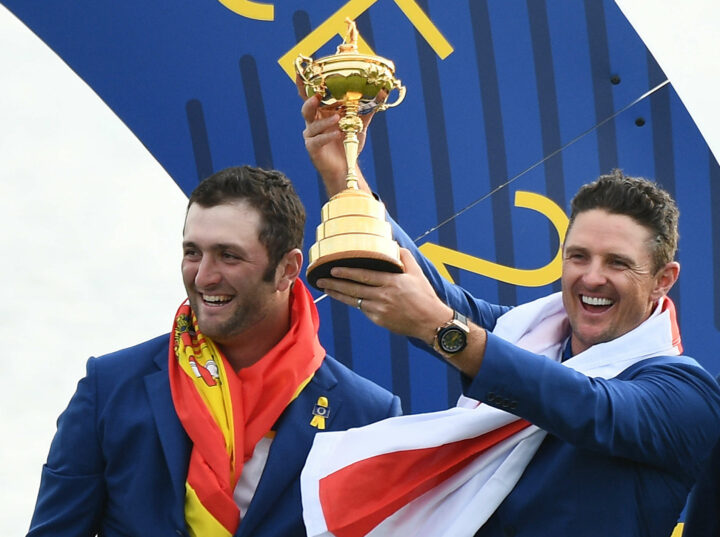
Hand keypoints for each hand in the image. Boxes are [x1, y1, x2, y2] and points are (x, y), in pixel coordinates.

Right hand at [298, 78, 375, 196]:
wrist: (346, 165)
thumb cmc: (348, 143)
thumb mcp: (359, 124)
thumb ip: (366, 110)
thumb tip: (379, 94)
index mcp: (321, 113)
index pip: (310, 96)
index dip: (304, 85)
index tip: (301, 74)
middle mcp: (313, 122)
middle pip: (306, 108)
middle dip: (310, 101)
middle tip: (318, 96)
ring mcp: (311, 136)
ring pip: (313, 125)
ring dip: (324, 121)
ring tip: (337, 118)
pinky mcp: (313, 148)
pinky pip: (317, 140)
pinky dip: (328, 136)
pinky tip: (337, 134)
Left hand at [315, 248, 452, 344]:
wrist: (430, 321)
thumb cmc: (424, 295)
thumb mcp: (417, 273)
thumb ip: (404, 257)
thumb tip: (392, 244)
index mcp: (391, 282)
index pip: (364, 276)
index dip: (346, 272)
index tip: (333, 269)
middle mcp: (383, 296)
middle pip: (354, 289)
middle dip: (335, 283)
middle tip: (320, 279)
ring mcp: (380, 310)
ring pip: (354, 300)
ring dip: (338, 294)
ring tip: (325, 288)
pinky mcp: (379, 320)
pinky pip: (363, 309)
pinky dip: (352, 302)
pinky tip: (343, 297)